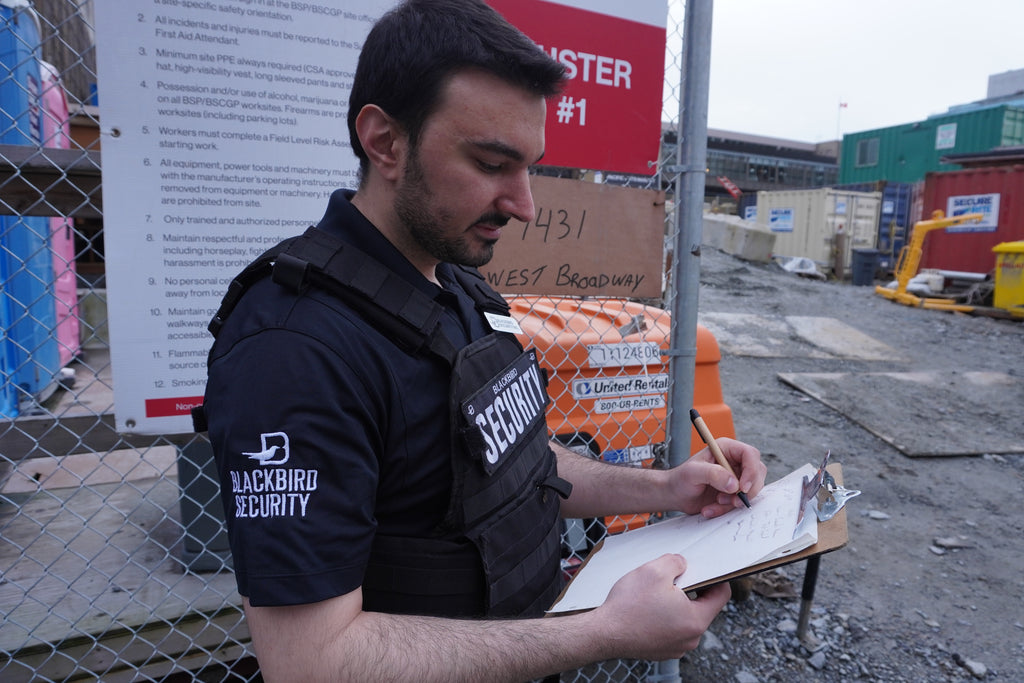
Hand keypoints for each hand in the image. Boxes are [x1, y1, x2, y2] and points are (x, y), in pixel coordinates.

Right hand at [592, 554, 730, 659]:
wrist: (604, 633)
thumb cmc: (628, 606)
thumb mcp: (655, 570)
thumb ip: (676, 562)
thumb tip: (682, 564)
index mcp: (696, 620)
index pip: (721, 595)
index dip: (716, 577)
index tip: (705, 569)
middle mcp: (690, 638)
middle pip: (702, 607)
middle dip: (690, 589)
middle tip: (672, 578)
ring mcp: (676, 647)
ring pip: (685, 618)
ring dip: (675, 603)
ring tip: (655, 593)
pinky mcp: (661, 650)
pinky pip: (671, 628)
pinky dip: (664, 616)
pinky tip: (647, 607)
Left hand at [670, 437, 765, 517]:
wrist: (675, 494)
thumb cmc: (680, 479)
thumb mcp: (693, 473)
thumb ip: (713, 474)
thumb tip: (733, 484)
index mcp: (726, 449)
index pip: (750, 454)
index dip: (751, 471)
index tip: (742, 487)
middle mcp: (734, 462)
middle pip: (757, 473)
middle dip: (746, 490)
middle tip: (730, 500)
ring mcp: (736, 477)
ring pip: (751, 490)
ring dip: (734, 501)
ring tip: (715, 503)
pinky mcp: (734, 492)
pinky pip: (741, 502)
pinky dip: (727, 509)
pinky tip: (711, 509)